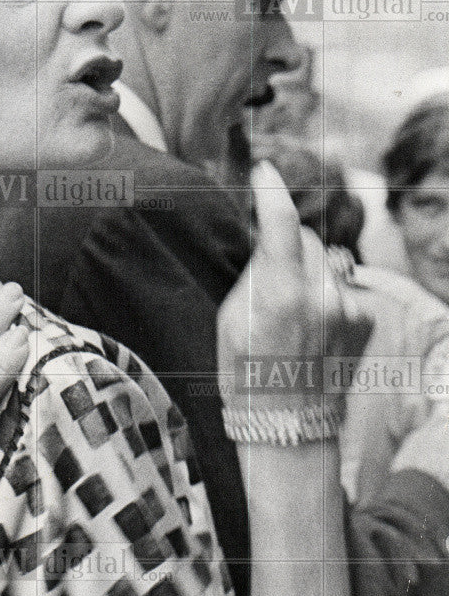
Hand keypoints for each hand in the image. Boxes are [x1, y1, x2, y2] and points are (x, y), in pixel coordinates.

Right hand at [217, 161, 372, 409]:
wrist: (287, 424)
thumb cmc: (245, 373)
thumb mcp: (230, 317)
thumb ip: (257, 273)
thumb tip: (270, 239)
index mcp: (278, 292)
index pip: (282, 221)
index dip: (271, 190)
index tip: (265, 171)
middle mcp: (319, 294)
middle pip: (306, 238)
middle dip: (289, 245)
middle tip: (272, 277)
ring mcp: (347, 307)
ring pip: (325, 261)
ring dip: (309, 272)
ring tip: (293, 311)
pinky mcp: (364, 319)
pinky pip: (341, 285)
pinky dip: (326, 294)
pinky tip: (313, 324)